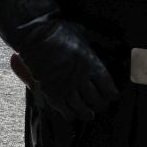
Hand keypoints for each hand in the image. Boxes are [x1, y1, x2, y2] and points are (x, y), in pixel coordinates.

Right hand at [0, 0, 119, 120]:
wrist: (35, 36)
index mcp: (91, 64)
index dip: (111, 95)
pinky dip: (70, 115)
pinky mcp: (52, 93)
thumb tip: (105, 41)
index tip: (111, 96)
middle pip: (97, 101)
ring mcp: (66, 87)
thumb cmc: (59, 31)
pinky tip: (72, 114)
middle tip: (100, 105)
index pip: (108, 88)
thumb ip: (93, 42)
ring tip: (88, 114)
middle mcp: (81, 79)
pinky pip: (65, 111)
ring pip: (83, 109)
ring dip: (87, 113)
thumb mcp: (82, 34)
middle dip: (100, 105)